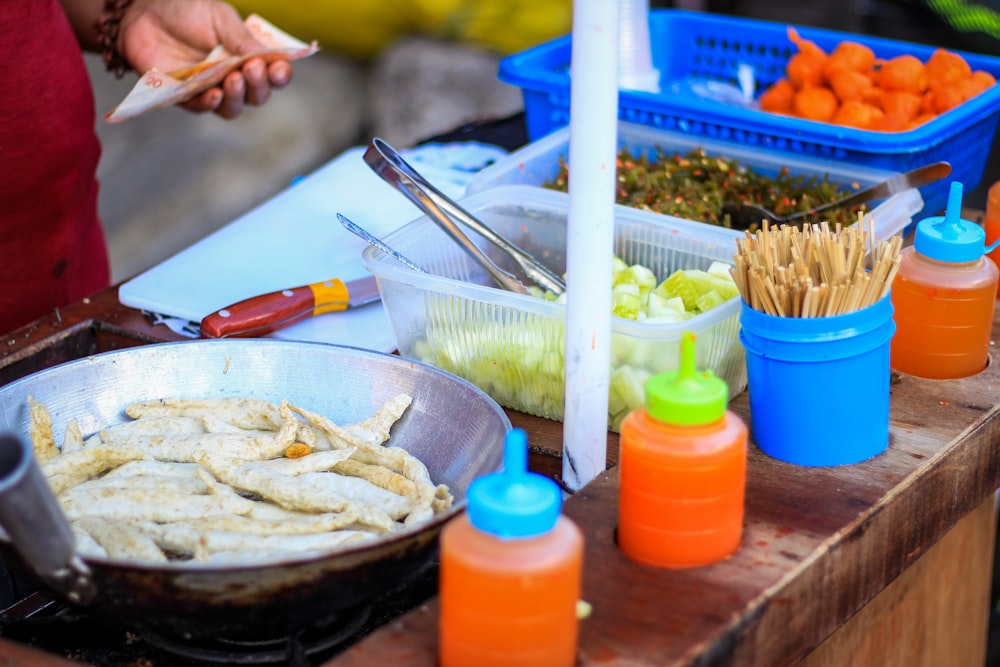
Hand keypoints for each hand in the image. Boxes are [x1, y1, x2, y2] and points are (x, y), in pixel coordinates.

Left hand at [118, 0, 292, 118]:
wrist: (144, 11)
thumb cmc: (185, 10)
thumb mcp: (220, 17)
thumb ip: (242, 39)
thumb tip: (268, 57)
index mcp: (247, 57)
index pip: (272, 75)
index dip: (280, 75)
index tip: (279, 68)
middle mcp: (232, 77)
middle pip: (257, 96)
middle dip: (259, 85)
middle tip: (252, 68)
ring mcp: (210, 89)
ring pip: (232, 108)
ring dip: (237, 97)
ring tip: (233, 78)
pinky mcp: (184, 96)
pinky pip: (202, 108)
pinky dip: (210, 104)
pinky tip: (215, 94)